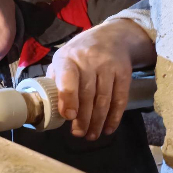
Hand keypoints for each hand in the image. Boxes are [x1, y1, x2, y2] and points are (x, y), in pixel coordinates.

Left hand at [46, 19, 154, 139]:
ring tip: (91, 135)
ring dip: (98, 121)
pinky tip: (108, 128)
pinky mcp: (124, 72)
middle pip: (87, 94)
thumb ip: (55, 80)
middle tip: (79, 134)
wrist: (111, 37)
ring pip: (104, 98)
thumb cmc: (78, 54)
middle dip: (83, 118)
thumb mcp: (62, 60)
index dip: (68, 98)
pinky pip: (120, 98)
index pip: (68, 78)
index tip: (68, 116)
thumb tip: (48, 105)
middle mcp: (89, 60)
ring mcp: (108, 66)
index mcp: (67, 58)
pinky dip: (114, 116)